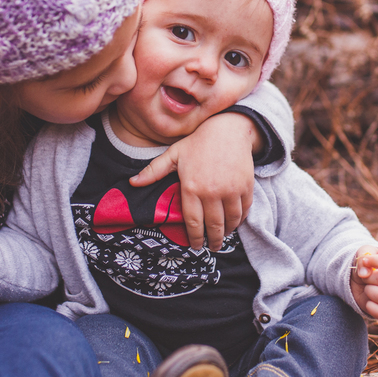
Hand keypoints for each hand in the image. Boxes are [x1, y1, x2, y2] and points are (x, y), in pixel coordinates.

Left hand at [130, 113, 258, 250]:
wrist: (228, 129)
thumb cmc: (198, 142)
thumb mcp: (173, 154)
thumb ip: (153, 171)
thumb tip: (132, 182)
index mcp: (191, 187)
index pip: (193, 222)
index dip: (195, 238)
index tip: (195, 246)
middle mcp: (212, 192)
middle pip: (214, 226)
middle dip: (213, 241)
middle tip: (211, 247)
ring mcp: (231, 191)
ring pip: (231, 221)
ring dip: (227, 232)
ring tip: (223, 237)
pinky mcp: (246, 187)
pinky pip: (244, 210)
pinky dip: (240, 219)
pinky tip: (234, 222)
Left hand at [350, 247, 377, 319]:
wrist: (358, 281)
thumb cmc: (365, 265)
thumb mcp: (362, 255)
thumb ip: (362, 257)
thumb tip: (364, 273)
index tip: (365, 261)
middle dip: (367, 277)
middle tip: (365, 277)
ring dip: (368, 291)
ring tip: (367, 288)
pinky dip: (369, 306)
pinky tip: (368, 300)